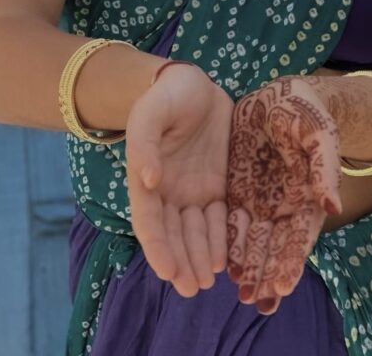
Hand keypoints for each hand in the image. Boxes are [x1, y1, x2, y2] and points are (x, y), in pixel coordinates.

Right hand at [125, 63, 233, 296]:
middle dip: (181, 263)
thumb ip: (146, 144)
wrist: (192, 82)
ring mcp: (193, 189)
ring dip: (199, 257)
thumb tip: (148, 180)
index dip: (158, 248)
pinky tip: (225, 258)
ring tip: (209, 281)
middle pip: (173, 234)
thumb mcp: (151, 113)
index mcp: (146, 179)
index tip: (169, 272)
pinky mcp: (216, 183)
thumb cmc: (165, 96)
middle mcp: (168, 192)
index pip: (149, 222)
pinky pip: (218, 217)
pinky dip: (220, 238)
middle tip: (194, 289)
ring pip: (195, 232)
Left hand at [226, 75, 342, 315]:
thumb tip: (333, 206)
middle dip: (267, 274)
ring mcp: (260, 200)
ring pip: (253, 240)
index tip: (282, 285)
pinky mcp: (237, 190)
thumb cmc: (306, 112)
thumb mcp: (320, 133)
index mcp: (307, 197)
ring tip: (241, 292)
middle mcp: (284, 206)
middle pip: (276, 247)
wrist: (278, 94)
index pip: (300, 236)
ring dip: (249, 267)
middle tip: (256, 301)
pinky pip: (231, 220)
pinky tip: (222, 264)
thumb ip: (325, 167)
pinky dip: (229, 242)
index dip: (292, 260)